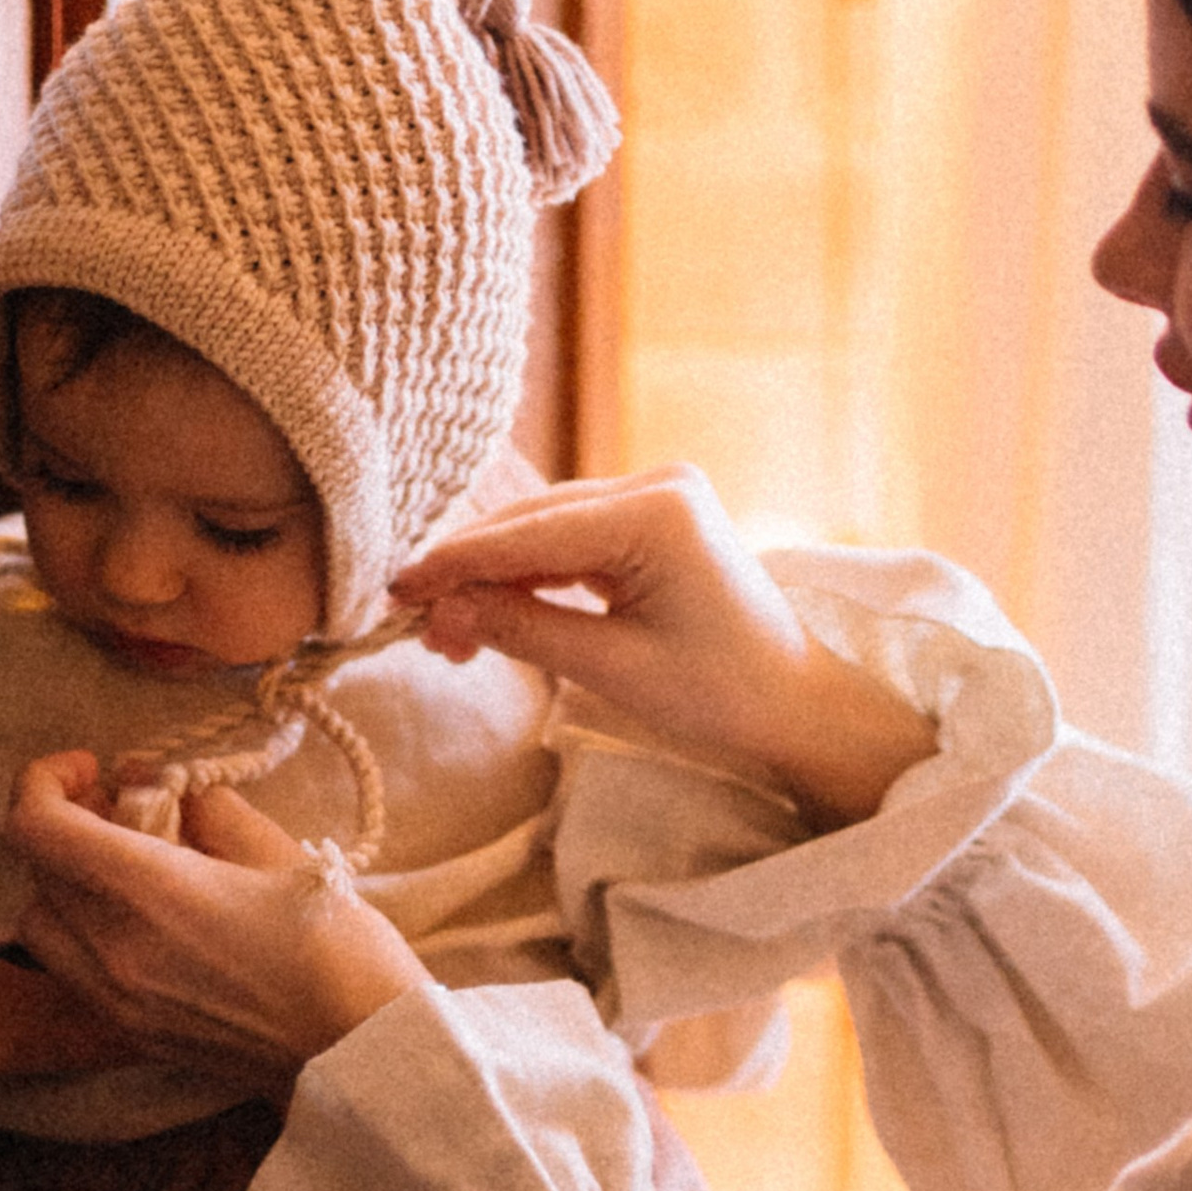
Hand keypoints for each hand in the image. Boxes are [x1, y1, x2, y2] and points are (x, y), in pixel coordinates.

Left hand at [4, 757, 429, 1079]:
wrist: (363, 1054)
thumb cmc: (339, 948)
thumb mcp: (279, 852)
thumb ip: (205, 807)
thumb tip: (152, 778)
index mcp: (150, 892)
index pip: (38, 827)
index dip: (43, 781)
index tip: (90, 767)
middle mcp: (114, 950)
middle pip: (37, 872)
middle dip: (66, 826)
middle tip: (121, 808)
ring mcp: (117, 1002)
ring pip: (42, 926)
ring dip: (65, 885)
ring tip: (125, 870)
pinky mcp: (133, 1035)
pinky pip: (72, 971)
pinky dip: (84, 932)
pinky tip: (141, 922)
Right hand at [397, 465, 934, 828]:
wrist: (796, 706)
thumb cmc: (722, 695)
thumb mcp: (611, 668)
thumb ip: (522, 630)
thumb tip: (443, 613)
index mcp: (656, 512)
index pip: (528, 535)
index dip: (455, 564)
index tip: (394, 592)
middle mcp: (658, 484)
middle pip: (532, 522)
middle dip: (470, 575)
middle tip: (419, 628)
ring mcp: (660, 496)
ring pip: (546, 529)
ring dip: (496, 578)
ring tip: (452, 636)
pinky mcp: (658, 519)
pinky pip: (574, 540)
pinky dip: (532, 577)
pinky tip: (496, 613)